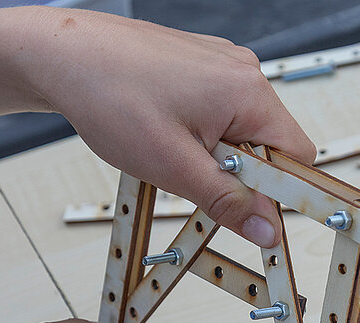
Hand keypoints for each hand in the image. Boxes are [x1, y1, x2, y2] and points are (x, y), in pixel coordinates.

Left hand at [0, 8, 313, 247]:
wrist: (61, 55)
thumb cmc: (109, 95)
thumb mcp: (173, 166)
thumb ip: (228, 201)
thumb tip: (268, 230)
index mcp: (250, 93)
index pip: (298, 157)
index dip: (280, 192)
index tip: (252, 214)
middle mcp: (244, 72)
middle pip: (272, 143)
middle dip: (243, 173)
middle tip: (196, 180)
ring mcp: (222, 64)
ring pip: (244, 130)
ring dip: (219, 155)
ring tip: (172, 152)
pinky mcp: (201, 65)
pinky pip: (222, 111)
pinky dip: (204, 134)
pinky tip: (167, 134)